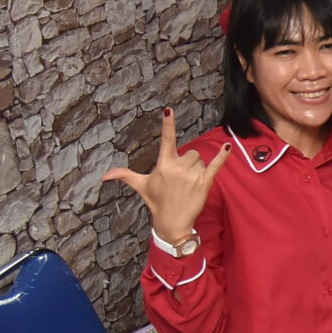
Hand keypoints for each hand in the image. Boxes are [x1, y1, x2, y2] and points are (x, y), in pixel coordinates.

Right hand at [104, 110, 228, 245]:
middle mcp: (178, 167)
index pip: (166, 140)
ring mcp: (193, 175)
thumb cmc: (157, 202)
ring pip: (201, 160)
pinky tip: (227, 146)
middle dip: (188, 162)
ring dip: (198, 168)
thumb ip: (125, 175)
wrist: (172, 223)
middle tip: (181, 179)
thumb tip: (104, 176)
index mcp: (164, 165)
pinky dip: (223, 156)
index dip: (168, 124)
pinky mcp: (205, 182)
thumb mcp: (141, 186)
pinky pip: (216, 165)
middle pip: (191, 152)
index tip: (168, 109)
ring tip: (189, 184)